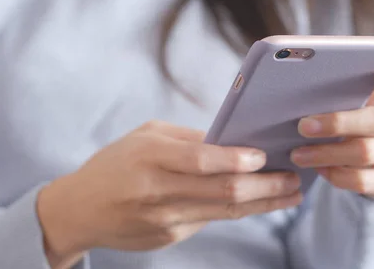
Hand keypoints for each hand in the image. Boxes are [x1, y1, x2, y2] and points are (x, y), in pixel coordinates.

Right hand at [37, 121, 301, 267]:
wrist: (80, 210)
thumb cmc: (115, 164)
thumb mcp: (145, 136)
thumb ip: (187, 139)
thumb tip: (233, 141)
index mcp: (150, 157)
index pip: (202, 160)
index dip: (237, 160)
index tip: (265, 155)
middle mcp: (157, 191)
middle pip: (223, 192)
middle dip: (266, 186)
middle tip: (294, 178)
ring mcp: (164, 219)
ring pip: (226, 212)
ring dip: (264, 203)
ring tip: (291, 194)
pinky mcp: (169, 236)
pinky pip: (212, 220)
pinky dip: (240, 210)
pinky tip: (259, 202)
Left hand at [291, 68, 373, 198]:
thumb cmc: (353, 125)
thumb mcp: (349, 108)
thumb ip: (338, 99)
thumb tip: (301, 95)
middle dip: (336, 124)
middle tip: (303, 127)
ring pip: (366, 153)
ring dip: (327, 154)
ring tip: (299, 155)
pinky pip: (364, 180)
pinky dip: (337, 175)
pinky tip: (320, 169)